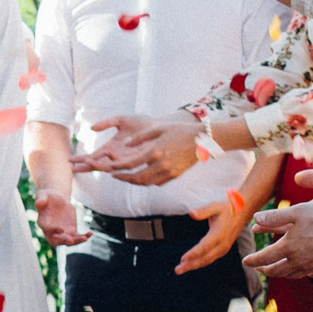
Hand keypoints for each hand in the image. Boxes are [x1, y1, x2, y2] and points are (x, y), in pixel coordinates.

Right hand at [34, 189, 85, 247]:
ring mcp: (61, 233)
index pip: (47, 229)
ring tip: (84, 238)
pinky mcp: (70, 231)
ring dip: (76, 241)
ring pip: (68, 241)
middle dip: (63, 241)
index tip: (61, 230)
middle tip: (71, 240)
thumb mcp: (43, 194)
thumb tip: (38, 203)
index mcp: (43, 222)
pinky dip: (83, 237)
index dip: (53, 231)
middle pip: (56, 240)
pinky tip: (90, 233)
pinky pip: (77, 237)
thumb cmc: (47, 196)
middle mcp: (51, 231)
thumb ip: (40, 199)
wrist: (57, 200)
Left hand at [73, 115, 203, 187]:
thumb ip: (140, 137)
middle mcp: (161, 164)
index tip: (109, 167)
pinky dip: (147, 181)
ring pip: (146, 182)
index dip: (118, 167)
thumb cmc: (179, 130)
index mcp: (154, 151)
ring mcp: (169, 172)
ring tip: (126, 176)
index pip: (130, 164)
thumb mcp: (158, 128)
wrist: (203, 139)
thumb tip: (124, 144)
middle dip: (123, 178)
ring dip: (134, 181)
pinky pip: (157, 183)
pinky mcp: (175, 175)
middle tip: (114, 175)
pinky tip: (142, 176)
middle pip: (136, 178)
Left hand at [175, 193, 257, 274]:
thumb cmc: (226, 209)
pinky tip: (190, 265)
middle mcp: (222, 244)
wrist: (242, 213)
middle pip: (205, 258)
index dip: (194, 254)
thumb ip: (203, 211)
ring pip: (207, 260)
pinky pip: (210, 259)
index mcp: (219, 233)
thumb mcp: (215, 206)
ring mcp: (224, 248)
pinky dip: (200, 263)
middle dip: (191, 265)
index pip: (205, 247)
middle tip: (177, 270)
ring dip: (194, 266)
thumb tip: (191, 214)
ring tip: (180, 269)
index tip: (182, 259)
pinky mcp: (223, 249)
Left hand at [247, 197, 312, 280]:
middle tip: (259, 268)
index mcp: (288, 248)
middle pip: (277, 270)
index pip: (264, 258)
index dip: (253, 260)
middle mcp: (298, 261)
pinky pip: (309, 273)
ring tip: (277, 270)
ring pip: (292, 274)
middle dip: (265, 269)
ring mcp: (312, 266)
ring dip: (281, 273)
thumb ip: (274, 217)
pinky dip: (301, 273)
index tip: (245, 261)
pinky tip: (302, 269)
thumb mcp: (296, 212)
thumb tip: (255, 218)